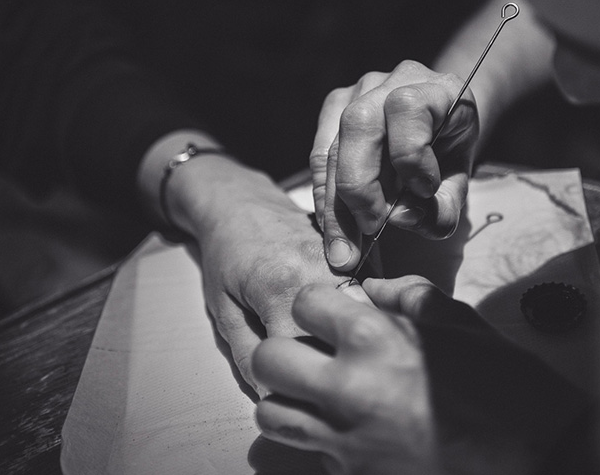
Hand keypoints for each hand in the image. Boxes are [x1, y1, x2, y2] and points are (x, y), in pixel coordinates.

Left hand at [166, 154, 369, 394]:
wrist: (242, 203)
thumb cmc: (227, 254)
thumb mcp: (224, 310)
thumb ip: (248, 355)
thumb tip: (274, 395)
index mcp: (284, 286)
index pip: (305, 354)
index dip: (298, 381)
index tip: (291, 393)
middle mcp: (325, 270)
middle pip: (345, 337)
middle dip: (334, 364)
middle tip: (319, 379)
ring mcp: (350, 259)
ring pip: (367, 318)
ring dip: (355, 341)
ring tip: (341, 356)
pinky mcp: (363, 254)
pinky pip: (375, 296)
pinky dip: (366, 317)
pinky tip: (353, 327)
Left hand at [251, 276, 592, 474]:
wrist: (539, 461)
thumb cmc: (509, 388)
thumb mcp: (465, 325)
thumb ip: (410, 297)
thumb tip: (372, 291)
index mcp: (375, 340)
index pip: (304, 302)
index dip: (320, 303)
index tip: (335, 311)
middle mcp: (348, 390)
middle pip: (269, 359)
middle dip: (288, 347)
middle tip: (318, 350)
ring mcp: (346, 442)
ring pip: (272, 414)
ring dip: (290, 397)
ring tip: (323, 391)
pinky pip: (310, 453)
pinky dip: (320, 439)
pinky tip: (353, 431)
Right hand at [310, 60, 478, 271]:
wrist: (444, 126)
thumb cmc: (451, 155)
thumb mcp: (459, 184)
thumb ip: (443, 208)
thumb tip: (401, 219)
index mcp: (436, 88)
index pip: (408, 108)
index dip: (411, 155)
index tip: (424, 192)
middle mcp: (393, 81)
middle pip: (358, 125)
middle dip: (360, 187)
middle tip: (368, 232)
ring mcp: (359, 91)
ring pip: (332, 145)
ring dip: (336, 202)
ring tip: (344, 247)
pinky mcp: (335, 109)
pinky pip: (319, 155)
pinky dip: (325, 196)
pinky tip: (334, 226)